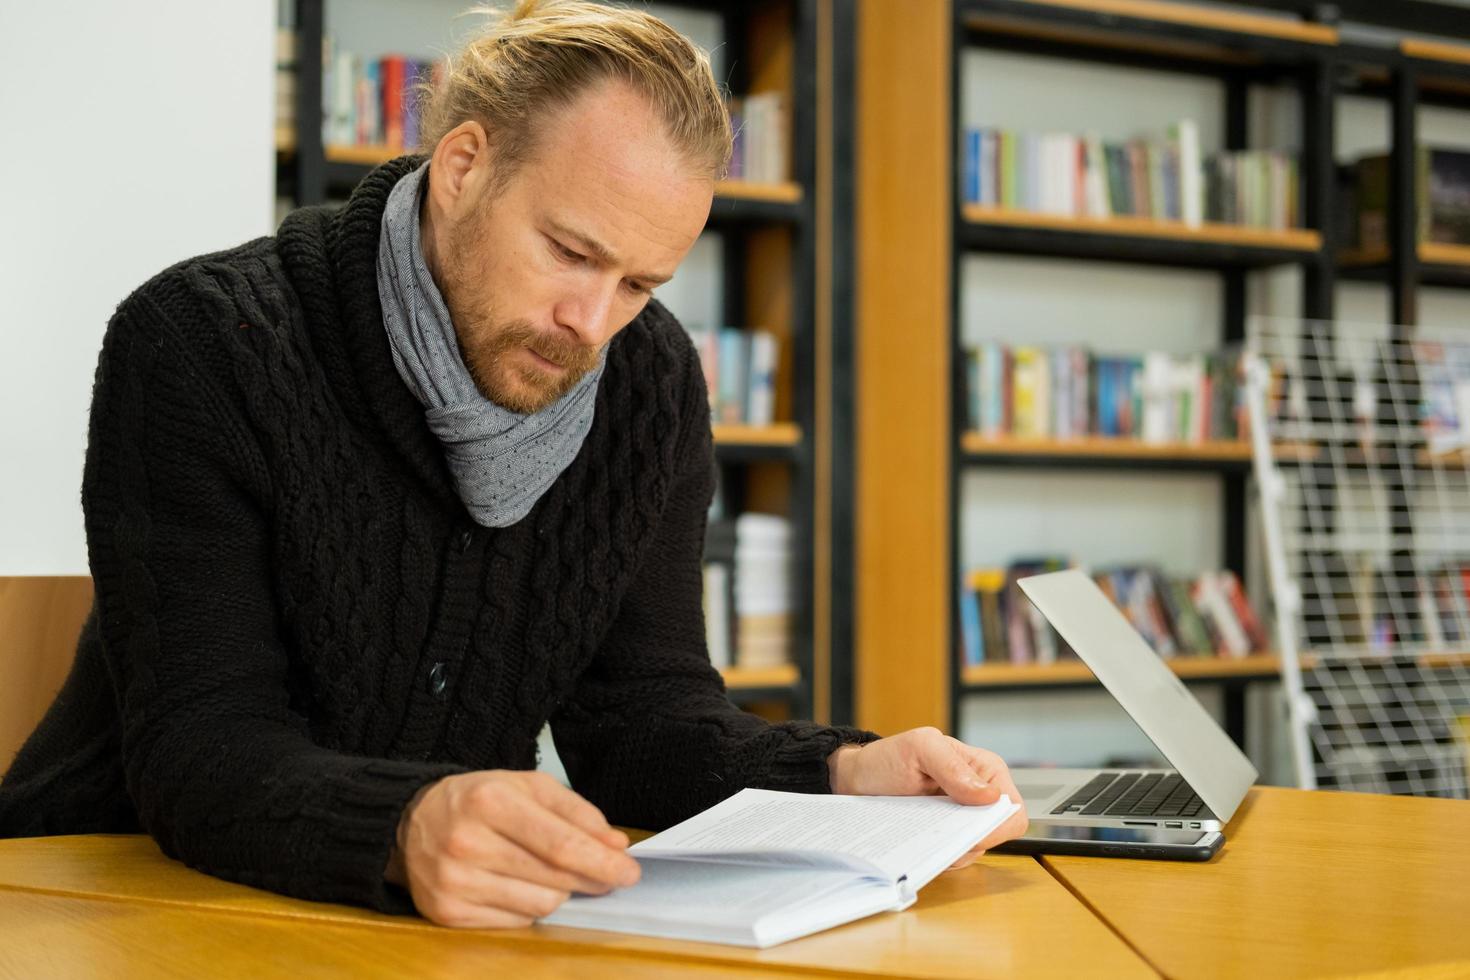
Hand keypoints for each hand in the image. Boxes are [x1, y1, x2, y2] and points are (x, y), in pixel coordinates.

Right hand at [387, 770, 640, 927]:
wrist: (411, 822)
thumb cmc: (479, 800)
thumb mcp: (527, 786)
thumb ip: (576, 811)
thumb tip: (615, 844)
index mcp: (490, 801)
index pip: (561, 843)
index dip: (601, 861)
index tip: (629, 871)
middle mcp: (467, 842)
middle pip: (554, 877)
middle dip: (590, 878)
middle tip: (607, 875)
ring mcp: (454, 882)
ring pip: (539, 905)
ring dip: (559, 893)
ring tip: (553, 874)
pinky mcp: (446, 912)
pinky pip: (514, 922)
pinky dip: (528, 908)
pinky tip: (519, 886)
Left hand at [827, 727, 1027, 868]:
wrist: (859, 780)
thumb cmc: (888, 758)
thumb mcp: (919, 748)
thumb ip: (952, 766)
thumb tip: (988, 795)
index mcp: (986, 770)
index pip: (1011, 810)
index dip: (996, 827)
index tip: (966, 832)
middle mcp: (981, 796)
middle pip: (997, 835)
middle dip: (970, 841)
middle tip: (936, 833)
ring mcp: (965, 819)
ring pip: (976, 850)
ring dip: (951, 849)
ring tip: (922, 831)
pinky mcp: (947, 836)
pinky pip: (955, 857)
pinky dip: (939, 854)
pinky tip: (919, 840)